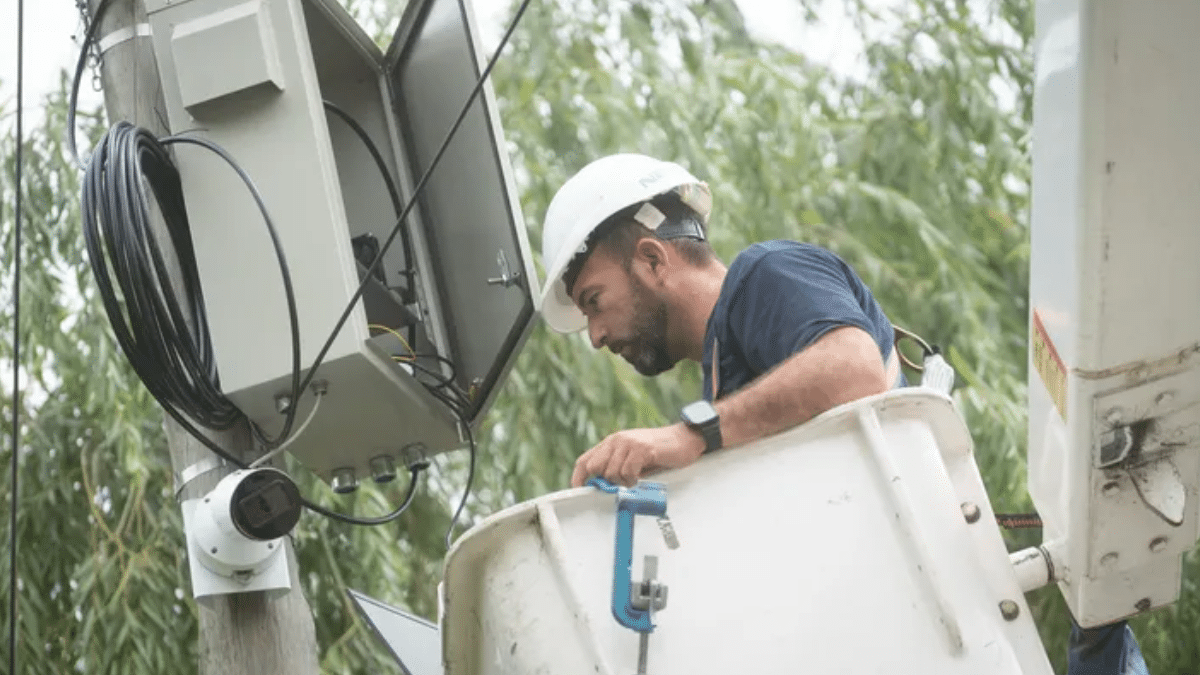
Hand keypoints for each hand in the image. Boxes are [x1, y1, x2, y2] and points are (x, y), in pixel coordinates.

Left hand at [570, 423, 704, 487]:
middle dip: (605, 482)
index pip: (584, 461)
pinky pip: (628, 471)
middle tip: (621, 485)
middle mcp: (616, 440)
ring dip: (623, 482)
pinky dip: (634, 479)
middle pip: (595, 468)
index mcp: (611, 443)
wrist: (684, 439)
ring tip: (636, 479)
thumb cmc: (659, 452)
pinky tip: (642, 477)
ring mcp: (628, 443)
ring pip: (611, 472)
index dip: (578, 478)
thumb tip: (602, 487)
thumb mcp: (633, 458)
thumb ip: (617, 467)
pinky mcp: (641, 448)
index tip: (579, 491)